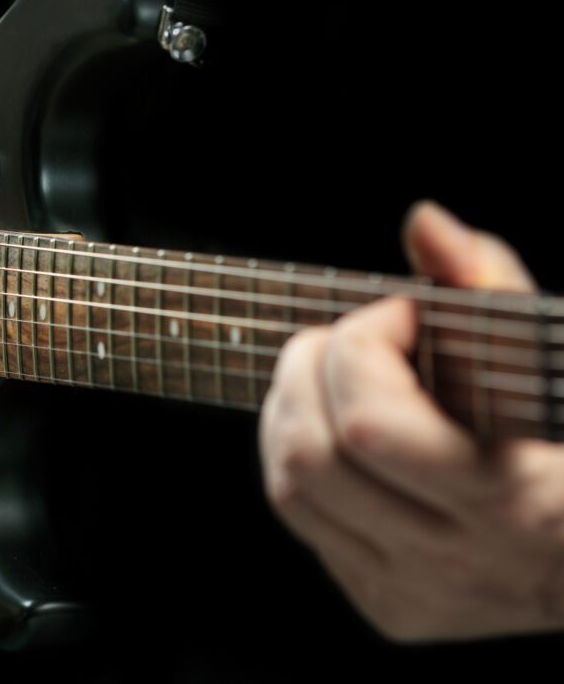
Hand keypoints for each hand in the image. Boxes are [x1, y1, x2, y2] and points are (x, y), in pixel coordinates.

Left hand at [259, 201, 563, 640]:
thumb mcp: (544, 358)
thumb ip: (488, 285)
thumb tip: (422, 222)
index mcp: (513, 503)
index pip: (367, 426)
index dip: (362, 345)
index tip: (398, 315)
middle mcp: (457, 559)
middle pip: (313, 455)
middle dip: (306, 369)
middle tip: (341, 339)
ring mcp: (416, 590)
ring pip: (291, 488)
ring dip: (287, 410)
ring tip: (323, 373)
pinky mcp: (388, 604)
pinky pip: (302, 518)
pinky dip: (296, 456)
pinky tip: (327, 427)